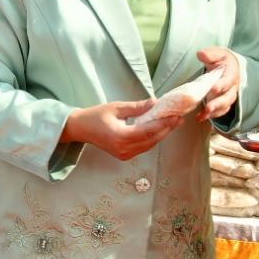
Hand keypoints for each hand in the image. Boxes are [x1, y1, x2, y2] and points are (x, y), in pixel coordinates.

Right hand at [61, 98, 184, 160]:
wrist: (80, 129)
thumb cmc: (95, 116)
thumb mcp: (116, 107)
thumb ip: (137, 107)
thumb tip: (156, 103)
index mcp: (120, 136)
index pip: (148, 131)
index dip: (164, 124)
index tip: (175, 115)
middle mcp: (124, 149)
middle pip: (152, 139)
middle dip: (167, 129)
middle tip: (179, 118)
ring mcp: (125, 154)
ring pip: (150, 144)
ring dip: (162, 134)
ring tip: (173, 123)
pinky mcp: (125, 155)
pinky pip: (144, 147)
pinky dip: (153, 138)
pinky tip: (160, 129)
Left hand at [196, 47, 242, 121]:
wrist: (230, 66)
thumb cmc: (221, 60)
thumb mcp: (217, 53)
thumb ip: (210, 54)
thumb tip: (201, 54)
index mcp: (231, 74)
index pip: (228, 80)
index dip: (222, 85)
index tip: (214, 88)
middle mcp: (232, 87)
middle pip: (227, 97)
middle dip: (217, 103)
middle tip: (208, 107)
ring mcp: (229, 96)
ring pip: (224, 106)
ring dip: (214, 112)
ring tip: (203, 115)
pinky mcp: (224, 102)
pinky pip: (220, 111)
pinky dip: (212, 115)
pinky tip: (201, 117)